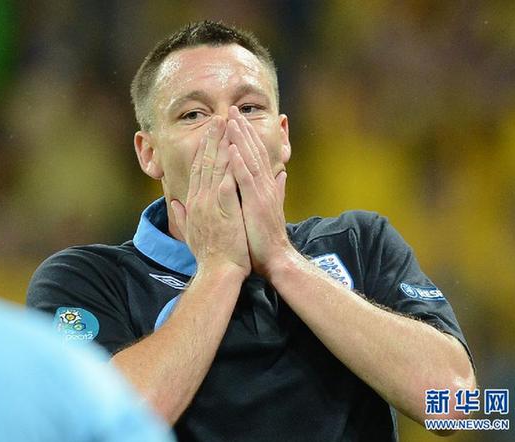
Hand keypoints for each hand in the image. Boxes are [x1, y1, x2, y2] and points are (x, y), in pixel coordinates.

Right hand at [171, 116, 250, 276]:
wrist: (217, 273)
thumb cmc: (209, 256)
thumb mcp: (191, 234)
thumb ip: (183, 216)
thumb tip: (175, 204)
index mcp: (194, 204)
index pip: (198, 171)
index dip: (203, 150)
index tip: (209, 134)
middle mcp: (199, 200)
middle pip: (205, 163)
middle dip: (212, 139)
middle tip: (218, 118)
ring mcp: (210, 204)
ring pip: (215, 167)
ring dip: (221, 144)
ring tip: (227, 125)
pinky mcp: (223, 210)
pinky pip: (227, 182)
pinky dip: (230, 165)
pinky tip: (234, 149)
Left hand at [226, 106, 291, 276]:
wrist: (275, 258)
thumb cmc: (267, 237)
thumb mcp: (271, 208)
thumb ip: (277, 190)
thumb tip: (283, 175)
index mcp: (264, 186)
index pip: (255, 156)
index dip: (247, 137)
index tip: (237, 121)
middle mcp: (265, 185)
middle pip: (253, 152)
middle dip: (243, 130)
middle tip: (233, 110)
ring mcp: (261, 193)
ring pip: (250, 160)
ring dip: (241, 140)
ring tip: (232, 121)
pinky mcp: (256, 203)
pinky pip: (246, 179)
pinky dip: (240, 163)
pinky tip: (233, 148)